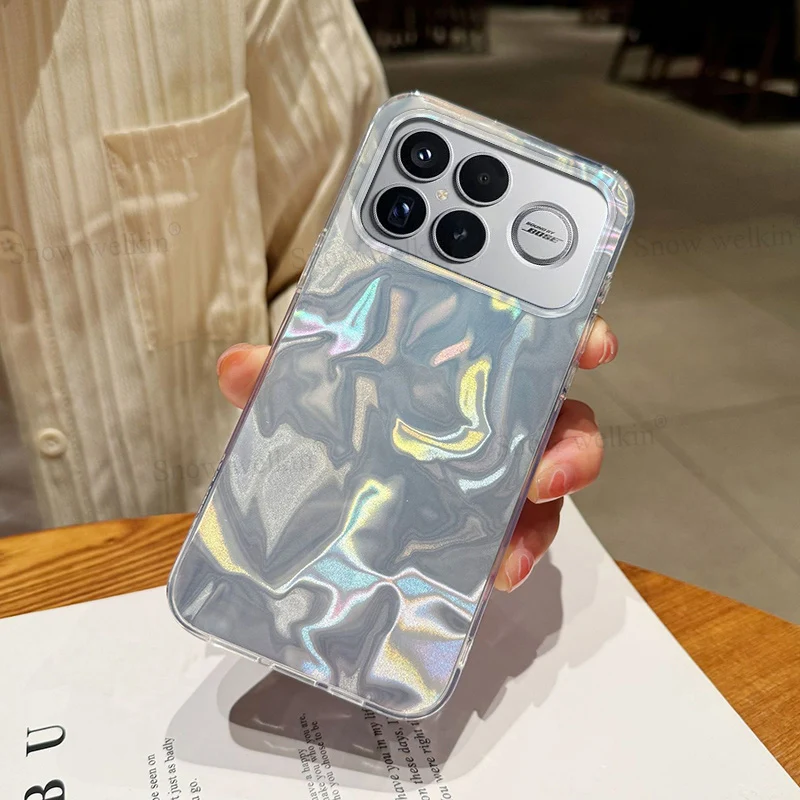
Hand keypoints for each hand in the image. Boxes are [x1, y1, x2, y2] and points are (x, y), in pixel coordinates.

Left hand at [217, 317, 616, 591]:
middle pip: (558, 419)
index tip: (592, 342)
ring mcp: (493, 470)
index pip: (529, 340)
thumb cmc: (342, 408)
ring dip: (545, 512)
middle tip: (551, 461)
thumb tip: (240, 368)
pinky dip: (514, 551)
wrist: (331, 475)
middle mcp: (493, 415)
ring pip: (547, 482)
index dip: (570, 336)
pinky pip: (516, 533)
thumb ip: (283, 371)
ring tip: (517, 540)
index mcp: (463, 366)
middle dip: (572, 439)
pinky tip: (492, 570)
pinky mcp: (484, 519)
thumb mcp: (312, 384)